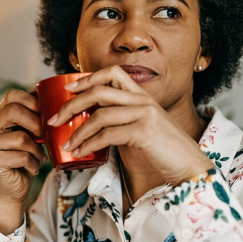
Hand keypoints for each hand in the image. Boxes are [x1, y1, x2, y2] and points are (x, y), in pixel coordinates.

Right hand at [0, 89, 46, 232]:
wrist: (15, 188)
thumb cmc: (26, 158)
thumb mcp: (31, 134)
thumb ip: (34, 117)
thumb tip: (53, 100)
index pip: (12, 95)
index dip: (32, 102)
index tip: (44, 115)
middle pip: (13, 111)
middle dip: (36, 124)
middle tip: (43, 136)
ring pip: (21, 138)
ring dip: (36, 150)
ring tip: (36, 157)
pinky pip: (22, 156)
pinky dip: (33, 163)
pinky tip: (31, 167)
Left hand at [51, 66, 211, 185]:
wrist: (189, 168)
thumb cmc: (161, 153)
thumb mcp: (137, 132)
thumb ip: (118, 123)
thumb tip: (88, 126)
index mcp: (142, 97)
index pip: (113, 74)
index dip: (88, 78)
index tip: (68, 89)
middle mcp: (144, 101)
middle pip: (99, 91)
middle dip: (71, 105)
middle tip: (53, 120)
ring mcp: (145, 114)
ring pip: (100, 114)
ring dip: (77, 131)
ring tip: (66, 143)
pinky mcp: (144, 131)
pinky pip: (107, 135)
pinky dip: (89, 144)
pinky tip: (80, 152)